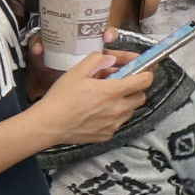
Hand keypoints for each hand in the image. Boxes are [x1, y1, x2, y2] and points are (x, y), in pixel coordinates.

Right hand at [30, 48, 150, 146]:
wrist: (49, 124)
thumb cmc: (62, 97)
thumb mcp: (77, 71)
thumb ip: (97, 60)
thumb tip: (111, 59)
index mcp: (112, 91)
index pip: (144, 81)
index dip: (146, 73)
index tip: (141, 71)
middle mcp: (117, 109)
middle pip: (141, 97)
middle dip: (134, 89)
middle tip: (119, 85)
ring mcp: (113, 124)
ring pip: (130, 111)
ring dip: (124, 103)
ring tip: (105, 100)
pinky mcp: (107, 135)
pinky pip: (118, 123)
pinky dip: (113, 117)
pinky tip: (96, 113)